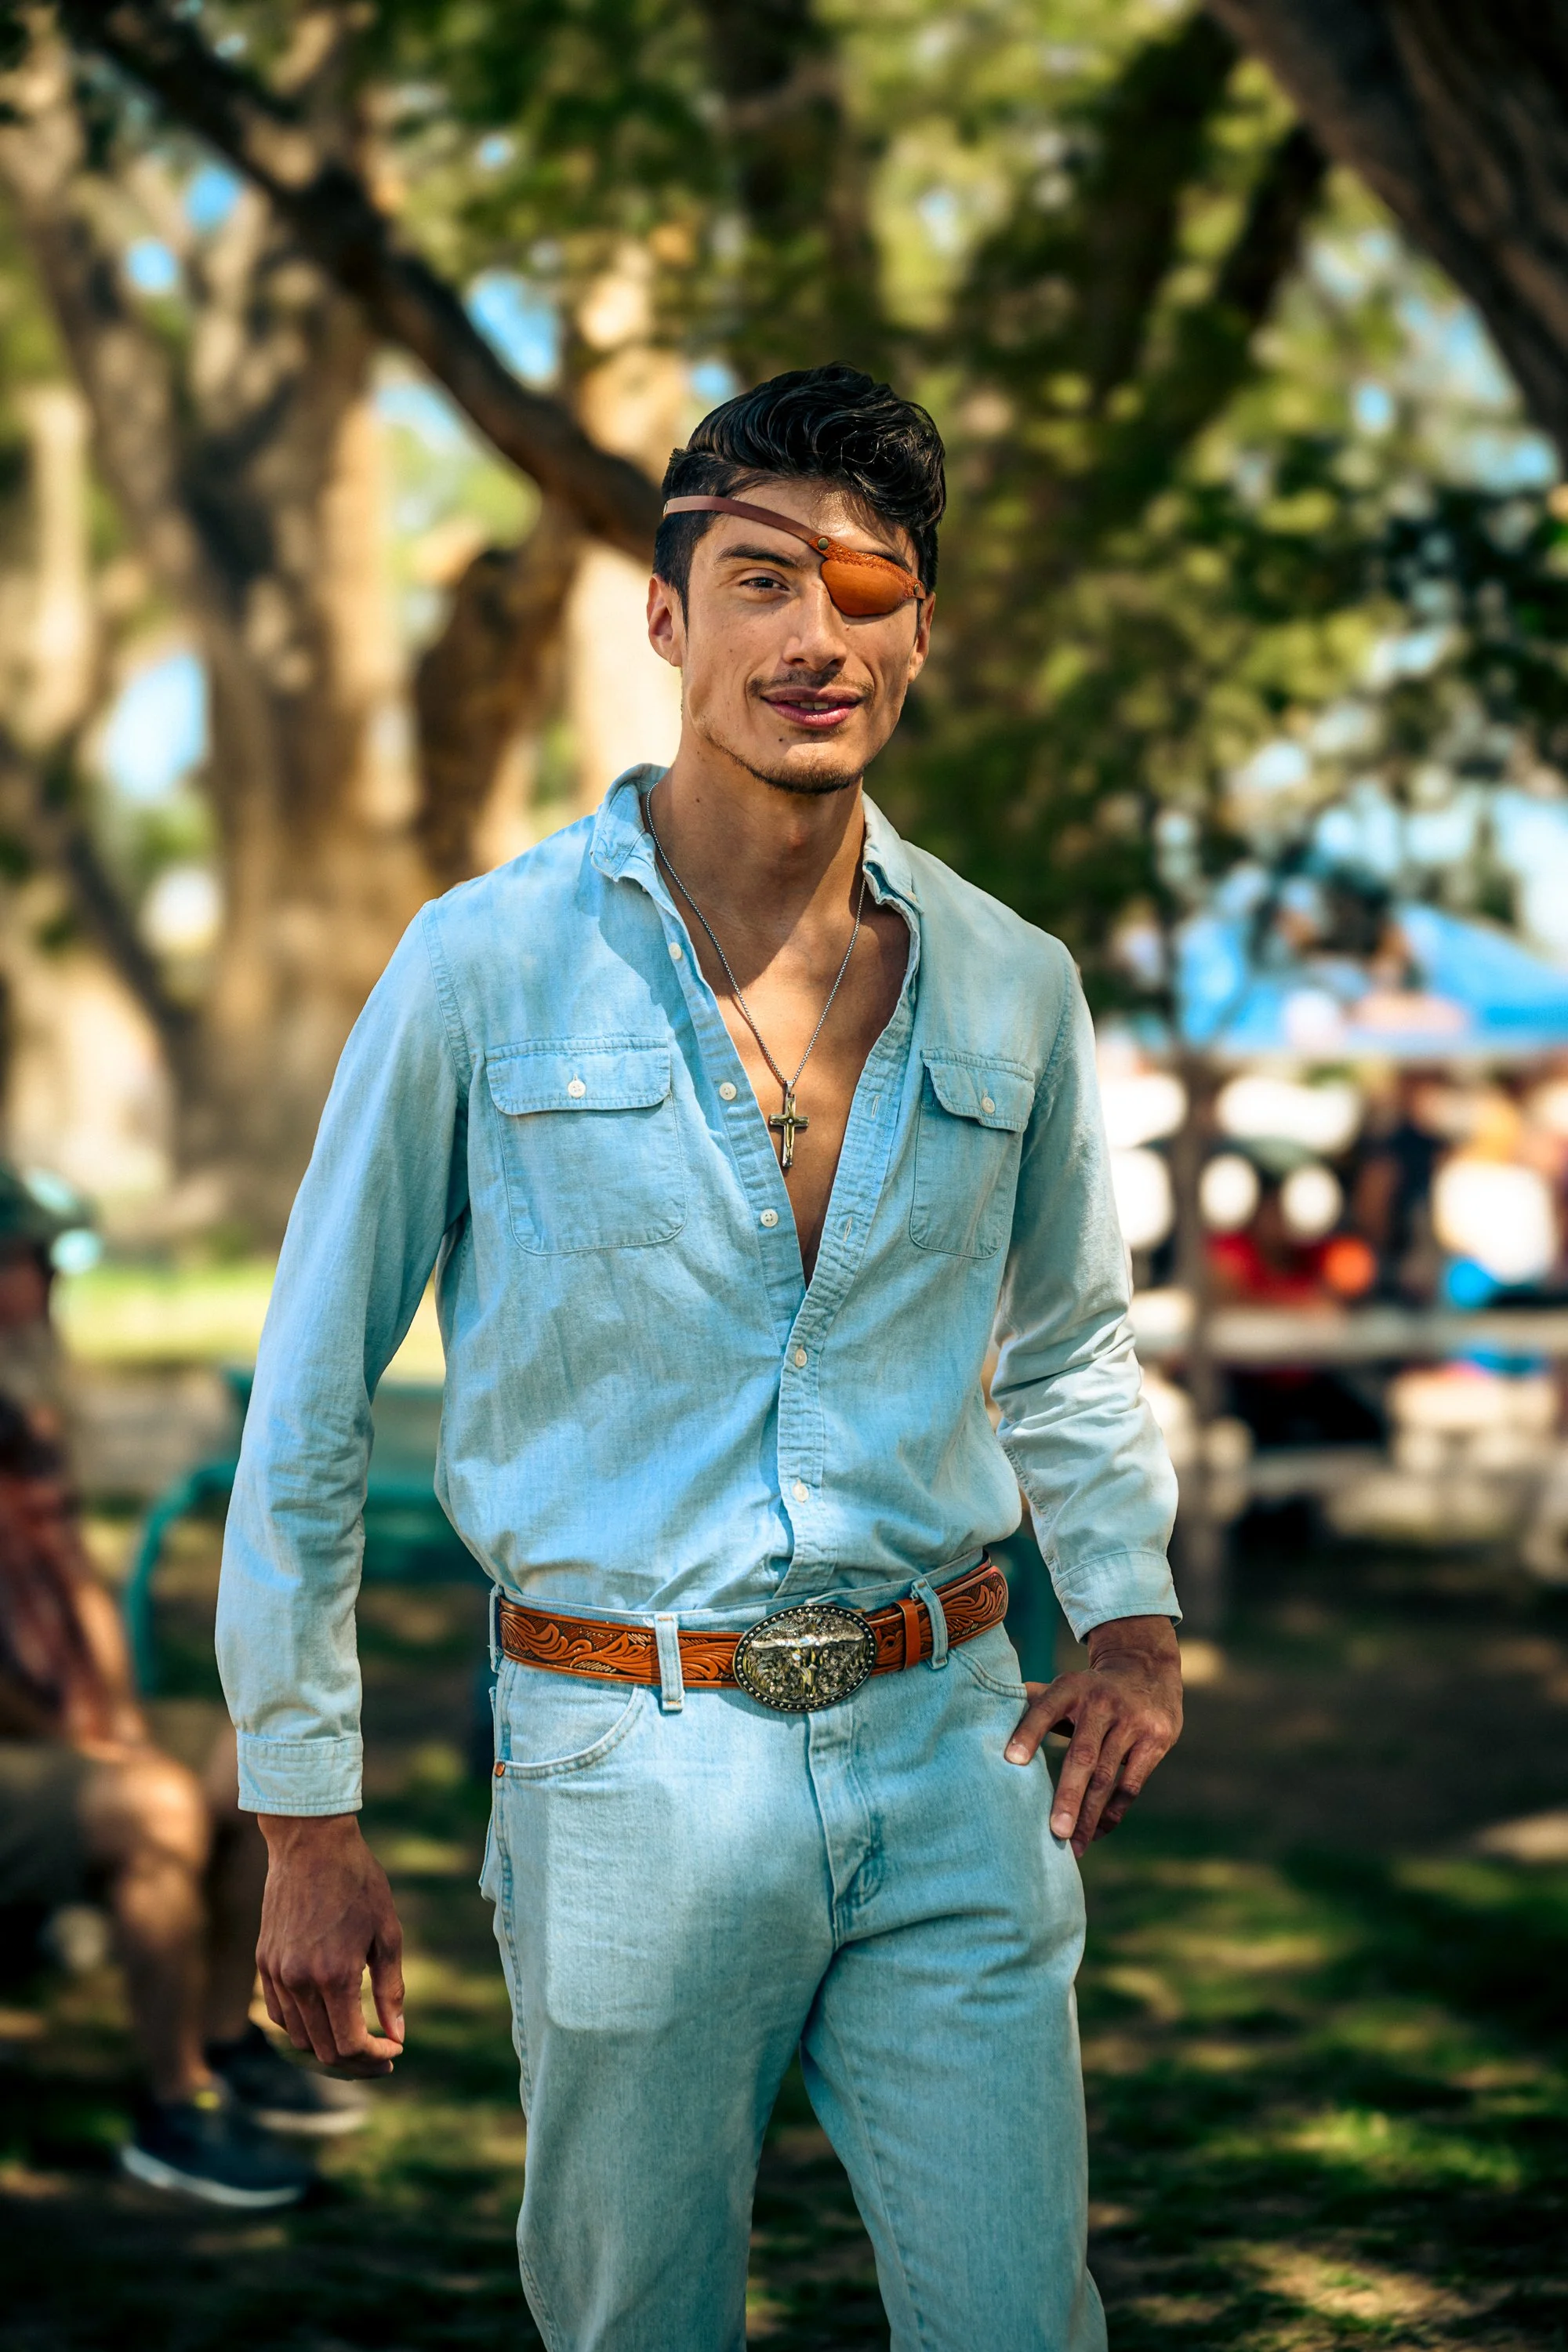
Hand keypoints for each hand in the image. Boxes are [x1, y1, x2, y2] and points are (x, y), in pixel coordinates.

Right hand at [256, 1814, 404, 2073]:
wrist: (310, 1844)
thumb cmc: (358, 1883)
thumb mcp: (387, 1934)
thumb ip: (391, 1990)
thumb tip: (397, 2036)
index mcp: (335, 1975)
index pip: (349, 2045)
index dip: (374, 2058)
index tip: (393, 2051)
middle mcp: (299, 1981)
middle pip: (323, 2050)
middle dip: (356, 2061)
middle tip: (381, 2054)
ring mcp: (277, 1973)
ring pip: (298, 2038)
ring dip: (328, 2047)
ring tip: (356, 2038)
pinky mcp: (263, 1963)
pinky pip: (280, 2014)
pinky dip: (303, 2027)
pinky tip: (326, 2016)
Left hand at [1003, 1615, 1182, 1857]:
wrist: (1147, 1668)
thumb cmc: (1089, 1690)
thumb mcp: (1064, 1687)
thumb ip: (1031, 1703)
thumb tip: (983, 1714)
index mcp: (1071, 1688)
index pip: (1045, 1709)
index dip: (1028, 1733)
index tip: (1011, 1761)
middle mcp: (1102, 1704)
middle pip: (1083, 1756)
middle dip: (1068, 1796)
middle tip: (1054, 1832)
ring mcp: (1132, 1722)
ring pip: (1108, 1777)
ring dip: (1089, 1816)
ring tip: (1072, 1846)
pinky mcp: (1155, 1741)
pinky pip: (1130, 1786)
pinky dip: (1112, 1814)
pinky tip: (1095, 1834)